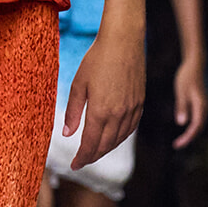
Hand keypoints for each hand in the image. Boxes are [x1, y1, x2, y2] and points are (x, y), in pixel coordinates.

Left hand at [63, 25, 144, 169]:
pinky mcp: (140, 102)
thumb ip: (73, 112)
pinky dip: (120, 137)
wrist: (123, 41)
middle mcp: (119, 114)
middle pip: (105, 145)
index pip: (91, 144)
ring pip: (119, 139)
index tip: (75, 165)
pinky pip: (131, 128)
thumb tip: (67, 134)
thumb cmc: (97, 58)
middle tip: (82, 161)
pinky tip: (113, 137)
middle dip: (93, 156)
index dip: (82, 157)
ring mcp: (132, 109)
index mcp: (101, 111)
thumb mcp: (78, 84)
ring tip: (95, 152)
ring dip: (106, 148)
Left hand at [172, 59, 207, 147]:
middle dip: (189, 138)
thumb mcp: (181, 92)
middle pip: (199, 128)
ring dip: (190, 134)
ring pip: (199, 125)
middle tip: (177, 145)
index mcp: (201, 105)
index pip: (195, 127)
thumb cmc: (186, 77)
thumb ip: (182, 107)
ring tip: (179, 142)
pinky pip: (197, 120)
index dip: (187, 137)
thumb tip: (182, 123)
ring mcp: (203, 106)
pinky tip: (183, 130)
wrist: (194, 65)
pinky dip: (191, 128)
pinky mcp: (199, 105)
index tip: (178, 144)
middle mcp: (204, 108)